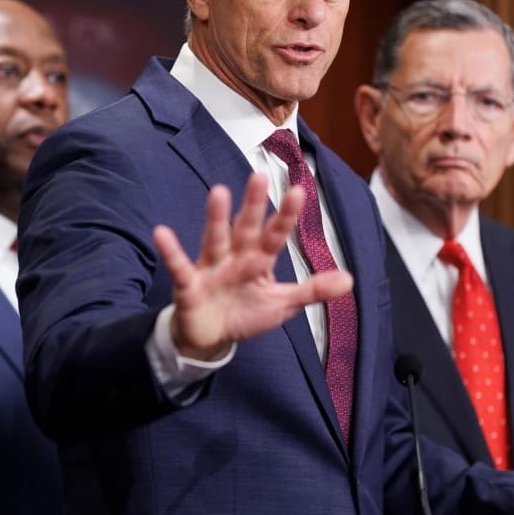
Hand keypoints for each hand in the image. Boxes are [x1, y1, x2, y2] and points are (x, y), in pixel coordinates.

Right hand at [152, 173, 352, 359]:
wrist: (210, 338)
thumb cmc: (246, 313)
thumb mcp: (282, 303)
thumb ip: (312, 290)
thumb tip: (351, 280)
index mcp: (258, 260)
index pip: (274, 235)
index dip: (285, 217)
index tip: (299, 192)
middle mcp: (235, 257)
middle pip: (245, 229)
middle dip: (251, 206)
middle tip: (258, 176)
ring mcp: (211, 267)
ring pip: (215, 239)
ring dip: (216, 218)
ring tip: (219, 192)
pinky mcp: (189, 283)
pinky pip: (179, 266)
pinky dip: (171, 252)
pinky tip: (162, 233)